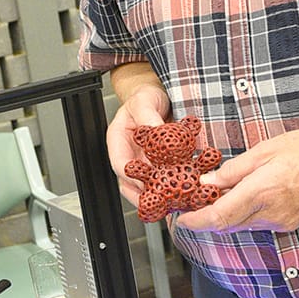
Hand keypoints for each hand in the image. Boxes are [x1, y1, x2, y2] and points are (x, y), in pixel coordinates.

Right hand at [106, 81, 170, 208]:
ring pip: (145, 185)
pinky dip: (170, 186)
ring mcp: (143, 161)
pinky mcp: (158, 164)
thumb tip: (155, 132)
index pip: (119, 163)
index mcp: (118, 140)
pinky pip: (162, 179)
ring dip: (158, 195)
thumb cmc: (146, 97)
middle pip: (130, 182)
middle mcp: (129, 154)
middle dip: (144, 194)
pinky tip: (181, 191)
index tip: (143, 183)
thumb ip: (148, 117)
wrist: (160, 95)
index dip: (130, 176)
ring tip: (171, 202)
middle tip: (159, 201)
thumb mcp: (145, 101)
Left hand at [176, 127, 298, 233]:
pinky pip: (257, 223)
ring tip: (215, 195)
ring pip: (241, 224)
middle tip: (191, 204)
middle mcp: (270, 213)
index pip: (219, 216)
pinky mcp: (288, 224)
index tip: (180, 219)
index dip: (195, 221)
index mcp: (261, 192)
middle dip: (206, 218)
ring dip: (225, 215)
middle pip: (227, 225)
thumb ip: (233, 170)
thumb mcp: (265, 150)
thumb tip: (207, 182)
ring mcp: (280, 222)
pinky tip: (242, 198)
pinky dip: (243, 214)